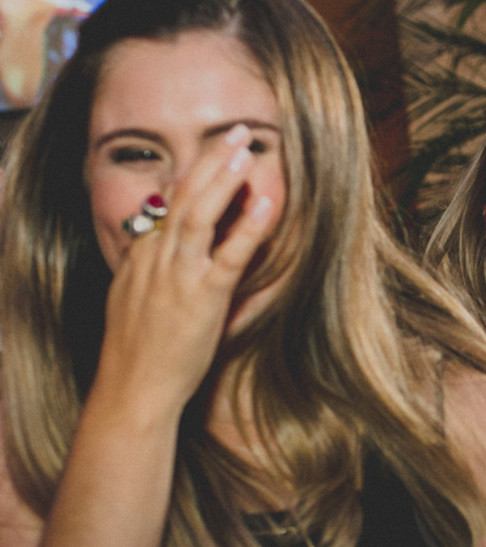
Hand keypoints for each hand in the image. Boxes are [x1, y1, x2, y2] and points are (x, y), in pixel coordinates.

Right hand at [92, 125, 276, 416]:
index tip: (214, 149)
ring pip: (200, 213)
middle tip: (234, 131)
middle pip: (182, 195)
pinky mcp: (203, 297)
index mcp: (142, 256)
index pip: (168, 204)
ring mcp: (179, 274)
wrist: (132, 388)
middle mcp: (158, 257)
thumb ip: (147, 269)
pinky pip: (230, 254)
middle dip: (209, 159)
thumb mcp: (132, 299)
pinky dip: (248, 225)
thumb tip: (154, 248)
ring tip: (245, 149)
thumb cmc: (137, 352)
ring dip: (224, 177)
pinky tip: (265, 202)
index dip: (194, 174)